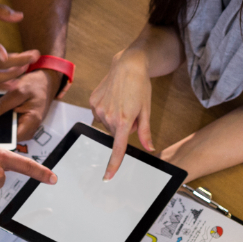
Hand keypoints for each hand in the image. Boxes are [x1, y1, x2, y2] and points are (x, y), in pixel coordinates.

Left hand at [0, 69, 58, 140]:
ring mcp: (24, 128)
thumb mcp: (18, 91)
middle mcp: (28, 130)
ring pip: (5, 132)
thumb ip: (0, 105)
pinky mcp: (20, 124)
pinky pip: (7, 126)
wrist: (45, 82)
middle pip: (6, 136)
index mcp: (30, 124)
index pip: (8, 138)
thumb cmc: (35, 85)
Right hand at [89, 50, 154, 180]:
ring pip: (107, 124)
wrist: (127, 65)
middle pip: (115, 133)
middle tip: (132, 111)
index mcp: (124, 121)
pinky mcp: (92, 101)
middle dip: (123, 128)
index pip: (118, 148)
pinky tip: (113, 98)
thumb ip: (145, 132)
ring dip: (115, 119)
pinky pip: (99, 114)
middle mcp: (108, 116)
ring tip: (122, 102)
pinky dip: (107, 110)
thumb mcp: (147, 110)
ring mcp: (98, 108)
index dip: (113, 164)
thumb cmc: (140, 86)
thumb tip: (150, 148)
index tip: (108, 176)